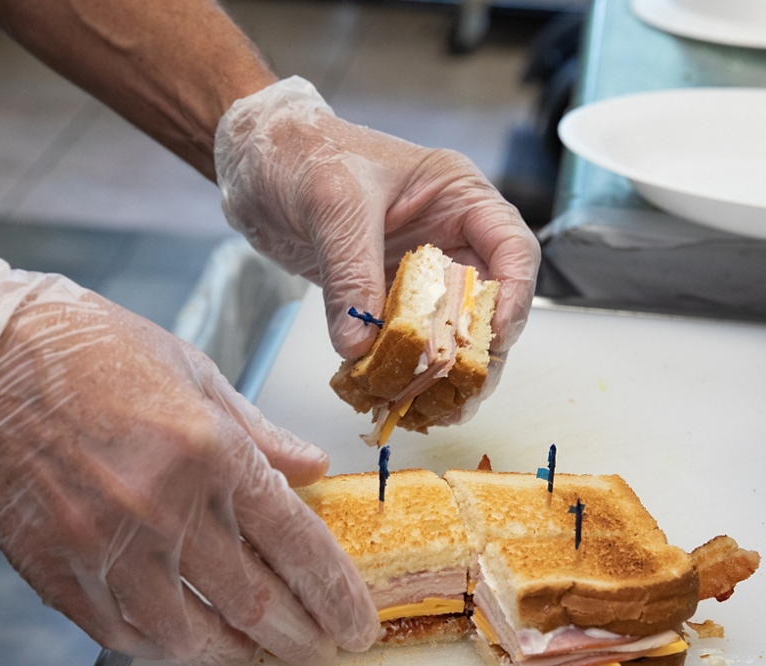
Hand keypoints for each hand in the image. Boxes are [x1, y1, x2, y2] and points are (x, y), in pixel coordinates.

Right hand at [0, 254, 380, 665]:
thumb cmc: (83, 351)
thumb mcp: (189, 369)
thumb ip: (256, 431)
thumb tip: (312, 469)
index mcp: (209, 449)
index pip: (297, 545)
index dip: (336, 594)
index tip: (356, 622)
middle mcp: (165, 508)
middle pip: (257, 602)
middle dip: (302, 637)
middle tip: (322, 649)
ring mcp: (107, 548)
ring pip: (193, 635)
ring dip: (236, 651)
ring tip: (258, 649)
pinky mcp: (58, 574)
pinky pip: (126, 635)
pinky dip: (166, 646)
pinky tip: (187, 639)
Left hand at [215, 77, 540, 399]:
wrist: (253, 161)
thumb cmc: (303, 152)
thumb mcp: (333, 205)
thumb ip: (351, 272)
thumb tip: (361, 343)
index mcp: (457, 195)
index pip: (511, 249)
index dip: (512, 296)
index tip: (493, 337)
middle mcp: (446, 236)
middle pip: (486, 304)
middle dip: (478, 353)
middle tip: (465, 395)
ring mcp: (414, 271)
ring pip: (447, 332)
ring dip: (442, 374)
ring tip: (434, 412)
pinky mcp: (380, 297)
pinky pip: (402, 341)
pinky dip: (399, 371)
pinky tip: (392, 397)